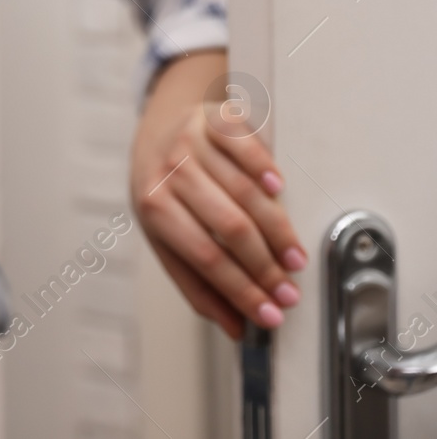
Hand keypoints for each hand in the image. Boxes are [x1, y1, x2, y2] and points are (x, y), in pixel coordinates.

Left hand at [130, 50, 306, 338]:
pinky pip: (245, 145)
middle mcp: (169, 173)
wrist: (158, 127)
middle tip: (290, 292)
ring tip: (294, 259)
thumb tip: (236, 328)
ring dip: (277, 230)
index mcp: (153, 207)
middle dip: (264, 266)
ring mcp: (192, 143)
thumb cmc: (166, 190)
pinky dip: (265, 168)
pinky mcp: (216, 119)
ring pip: (244, 191)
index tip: (271, 315)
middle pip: (228, 226)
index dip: (242, 290)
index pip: (204, 257)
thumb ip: (197, 282)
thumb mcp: (165, 234)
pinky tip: (279, 190)